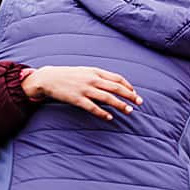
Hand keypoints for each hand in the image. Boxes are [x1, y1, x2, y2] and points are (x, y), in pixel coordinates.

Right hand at [23, 66, 143, 120]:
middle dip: (129, 95)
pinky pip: (93, 107)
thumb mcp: (85, 71)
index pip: (116, 78)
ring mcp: (85, 89)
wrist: (50, 78)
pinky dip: (103, 113)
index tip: (135, 93)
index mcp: (95, 71)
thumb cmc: (69, 76)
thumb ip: (98, 77)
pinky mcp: (77, 99)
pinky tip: (110, 118)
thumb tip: (113, 86)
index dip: (128, 86)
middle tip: (140, 102)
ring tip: (129, 111)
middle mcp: (92, 79)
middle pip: (115, 88)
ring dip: (120, 105)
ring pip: (107, 98)